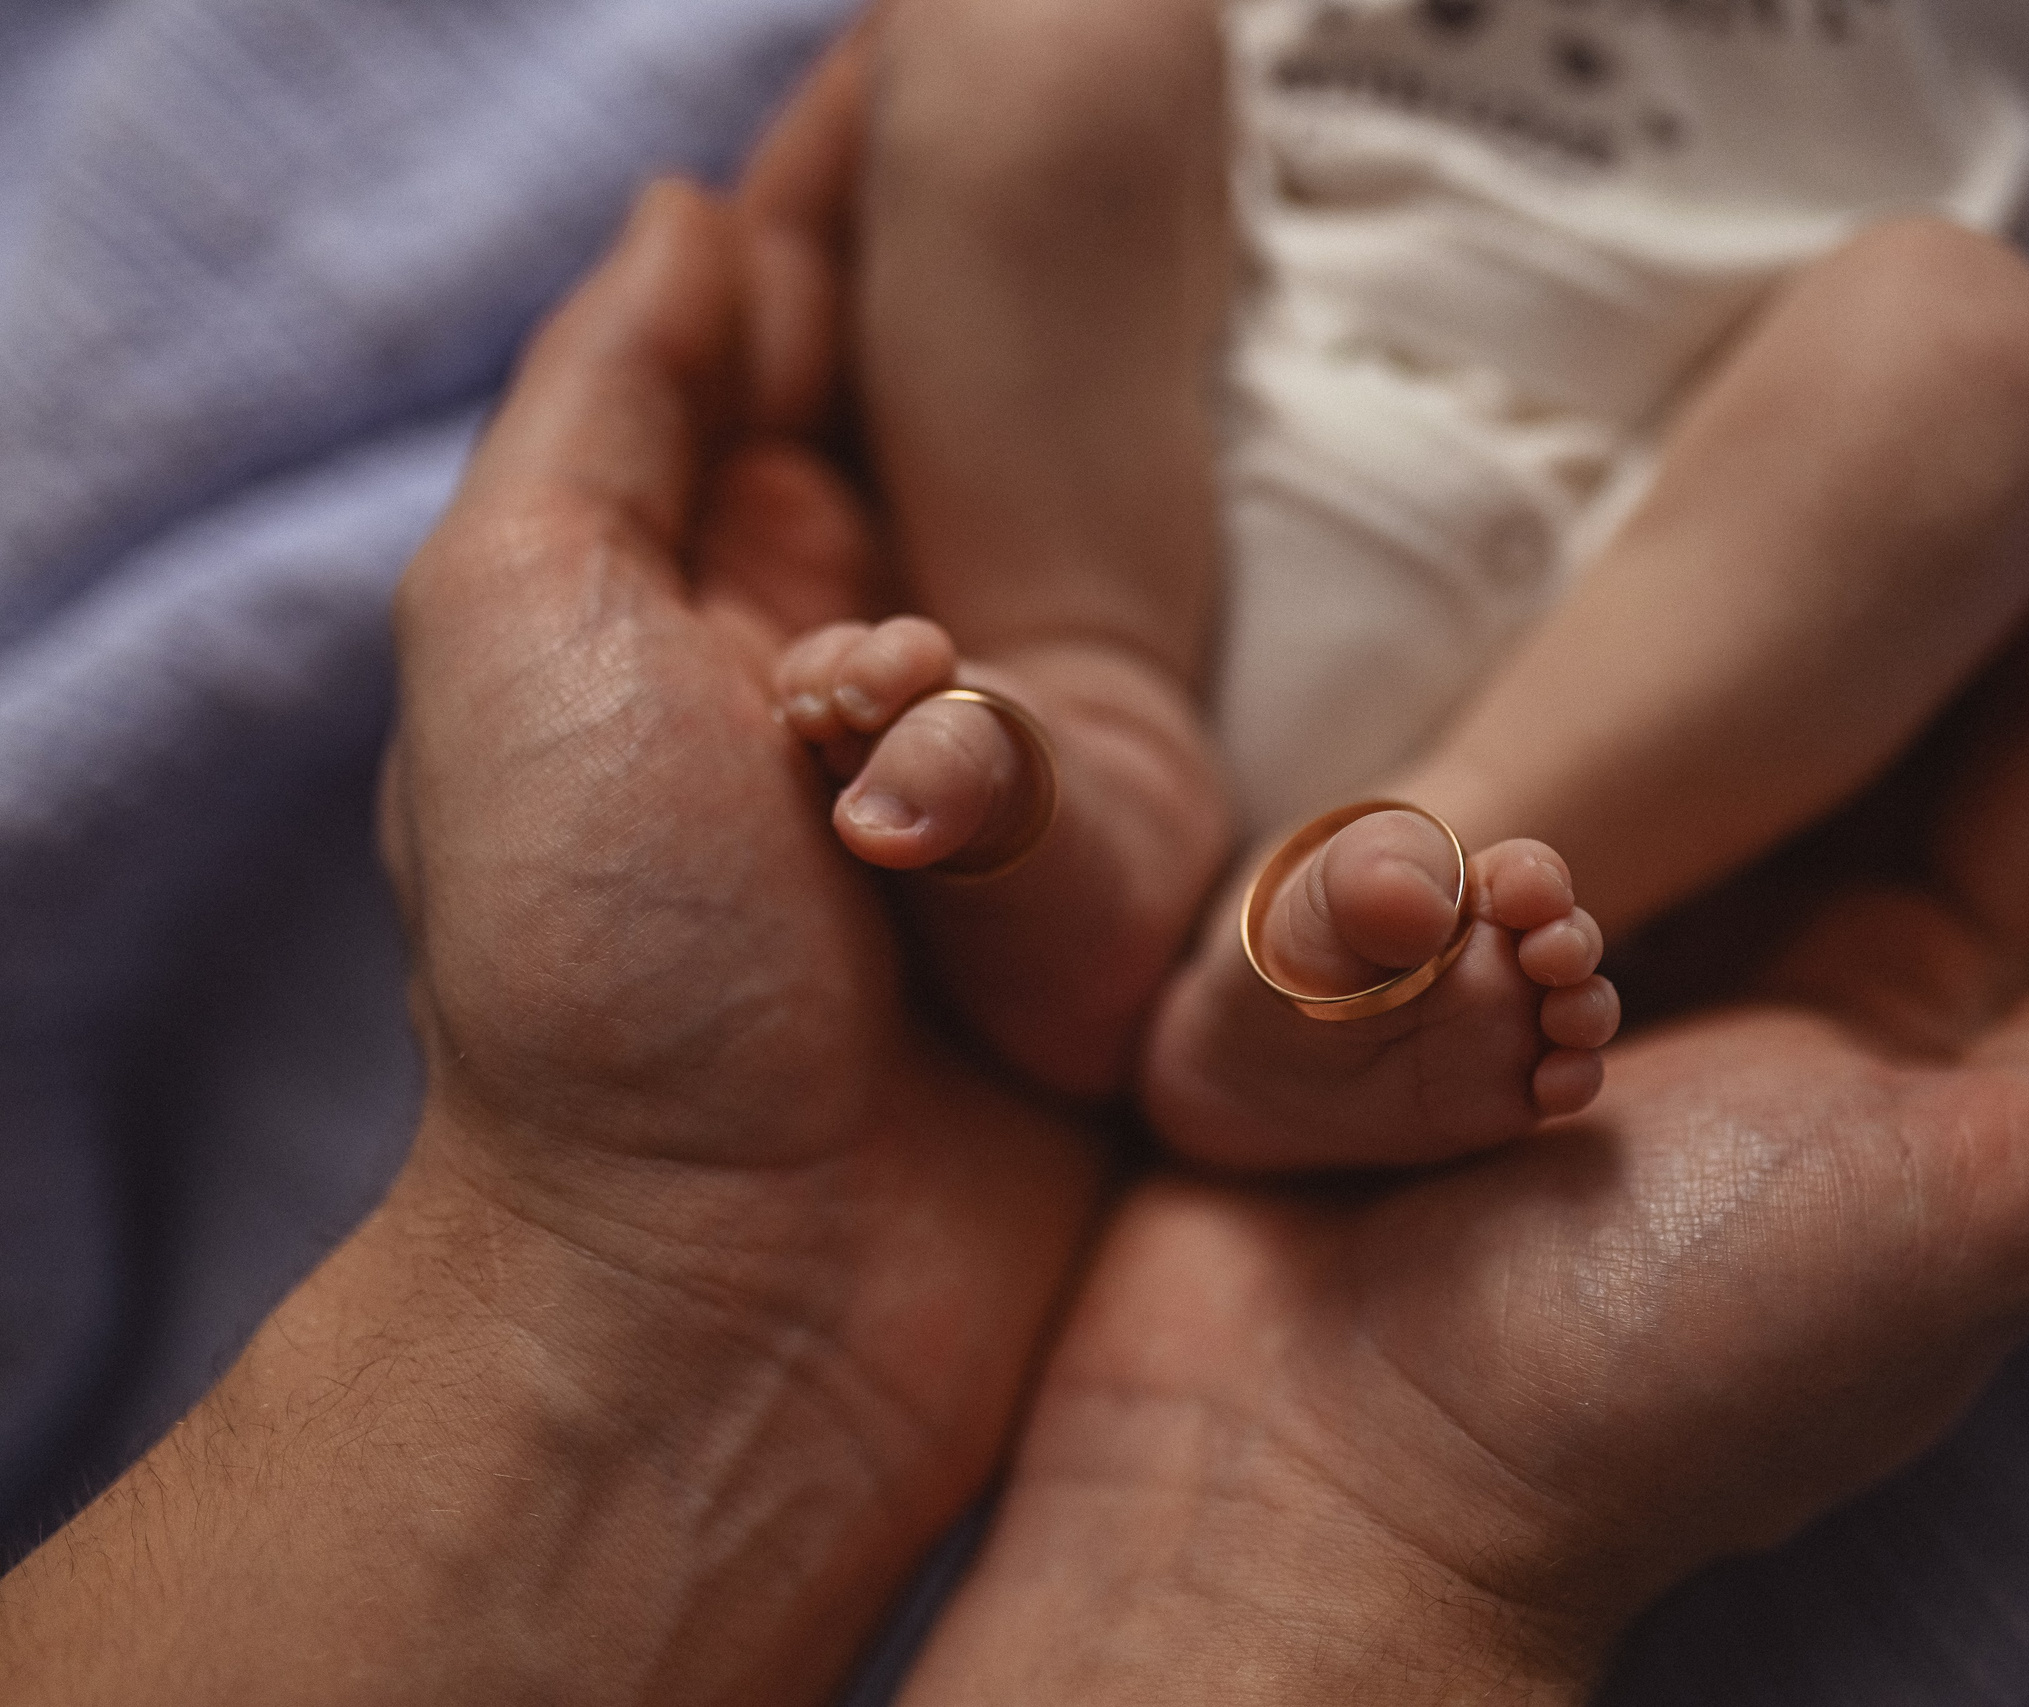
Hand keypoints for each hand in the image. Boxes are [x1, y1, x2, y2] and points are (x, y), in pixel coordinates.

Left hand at [0, 33, 1102, 1705]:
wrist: (747, 1302)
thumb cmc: (606, 979)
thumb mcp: (522, 637)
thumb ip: (611, 412)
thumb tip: (692, 208)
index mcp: (709, 570)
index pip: (801, 306)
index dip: (876, 164)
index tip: (961, 40)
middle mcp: (865, 643)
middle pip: (971, 393)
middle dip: (1049, 251)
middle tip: (1154, 104)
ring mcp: (1009, 760)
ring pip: (1106, 529)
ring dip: (1155, 417)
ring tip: (1248, 252)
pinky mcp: (1124, 872)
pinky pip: (1203, 695)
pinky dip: (1249, 606)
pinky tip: (1328, 493)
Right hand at [899, 281, 2028, 1701]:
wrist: (1309, 1466)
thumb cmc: (1646, 1366)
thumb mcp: (1975, 1214)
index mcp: (1918, 1042)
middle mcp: (1767, 983)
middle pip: (1884, 698)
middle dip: (1932, 515)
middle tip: (1958, 307)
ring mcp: (1587, 945)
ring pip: (1706, 699)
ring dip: (1752, 543)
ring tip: (1778, 356)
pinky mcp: (1427, 922)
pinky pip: (1524, 734)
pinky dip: (1566, 628)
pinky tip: (1580, 494)